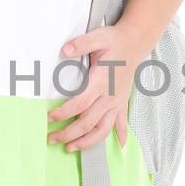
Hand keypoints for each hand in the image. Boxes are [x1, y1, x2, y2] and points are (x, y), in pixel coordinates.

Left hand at [47, 24, 141, 151]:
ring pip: (103, 129)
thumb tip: (64, 50)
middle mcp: (110, 96)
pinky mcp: (122, 102)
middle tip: (51, 139)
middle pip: (88, 122)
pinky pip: (121, 123)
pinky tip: (120, 146)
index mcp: (101, 82)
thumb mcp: (97, 37)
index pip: (79, 104)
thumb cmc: (114, 41)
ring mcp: (117, 102)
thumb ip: (80, 44)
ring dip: (87, 142)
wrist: (135, 42)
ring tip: (71, 148)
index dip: (63, 113)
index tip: (49, 118)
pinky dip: (121, 136)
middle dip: (68, 134)